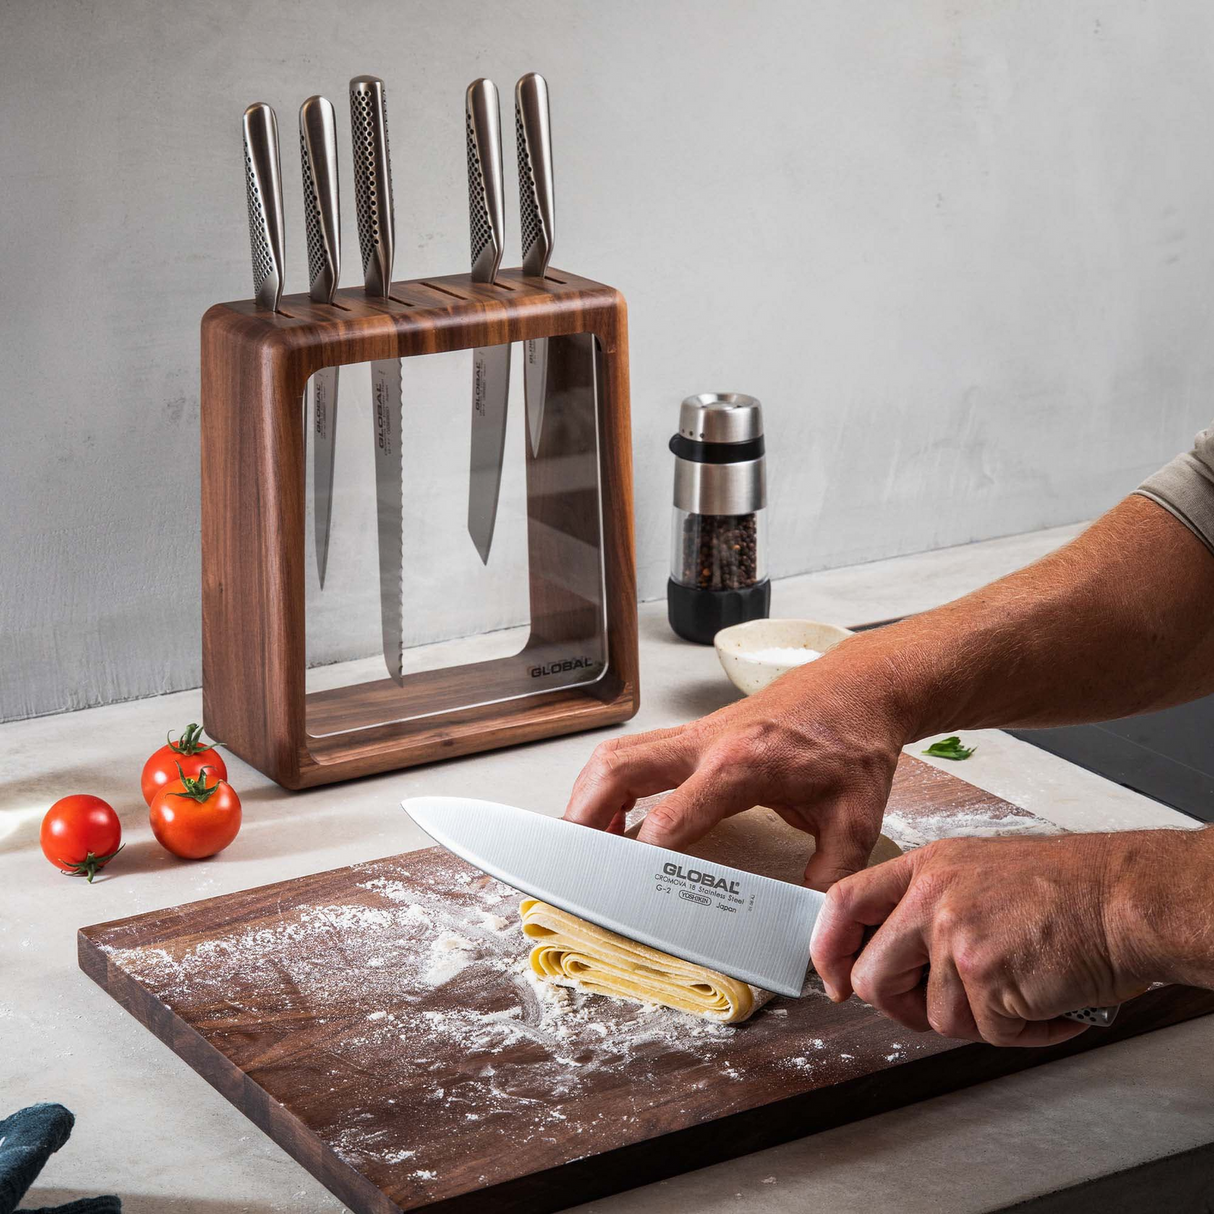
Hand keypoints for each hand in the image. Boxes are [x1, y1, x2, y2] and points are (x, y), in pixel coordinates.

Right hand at [563, 645, 909, 888]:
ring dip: (587, 796)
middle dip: (585, 816)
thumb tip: (810, 925)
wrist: (855, 688)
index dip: (644, 855)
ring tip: (582, 842)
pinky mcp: (691, 733)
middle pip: (620, 769)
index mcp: (743, 764)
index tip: (628, 890)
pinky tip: (612, 817)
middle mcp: (707, 742)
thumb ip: (830, 874)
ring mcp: (694, 733)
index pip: (673, 813)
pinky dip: (607, 783)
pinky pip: (632, 752)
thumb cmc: (852, 743)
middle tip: (571, 861)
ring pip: (615, 756)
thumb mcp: (856, 817)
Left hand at [810, 831, 1160, 1045]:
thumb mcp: (977, 871)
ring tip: (1021, 992)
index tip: (835, 982)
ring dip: (982, 1021)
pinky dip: (1023, 1032)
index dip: (829, 950)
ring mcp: (956, 936)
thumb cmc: (1066, 888)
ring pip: (936, 1017)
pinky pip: (989, 1032)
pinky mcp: (987, 975)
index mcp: (925, 869)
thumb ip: (930, 907)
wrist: (1124, 897)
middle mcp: (932, 899)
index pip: (844, 903)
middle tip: (947, 1008)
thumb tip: (895, 957)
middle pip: (873, 979)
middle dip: (903, 1010)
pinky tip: (1048, 1002)